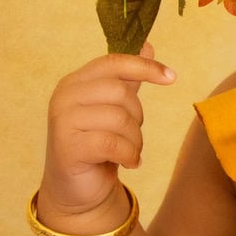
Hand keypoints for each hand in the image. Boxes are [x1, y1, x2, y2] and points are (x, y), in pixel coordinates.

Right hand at [37, 43, 175, 231]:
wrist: (76, 189)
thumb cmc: (97, 145)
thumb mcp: (113, 108)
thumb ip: (128, 79)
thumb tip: (148, 45)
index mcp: (75, 82)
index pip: (113, 62)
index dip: (144, 67)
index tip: (172, 77)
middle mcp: (64, 96)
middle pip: (121, 92)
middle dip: (138, 116)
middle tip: (133, 135)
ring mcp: (62, 121)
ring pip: (120, 119)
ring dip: (135, 139)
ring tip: (130, 151)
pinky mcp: (67, 147)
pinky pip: (113, 143)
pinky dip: (129, 154)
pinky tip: (129, 162)